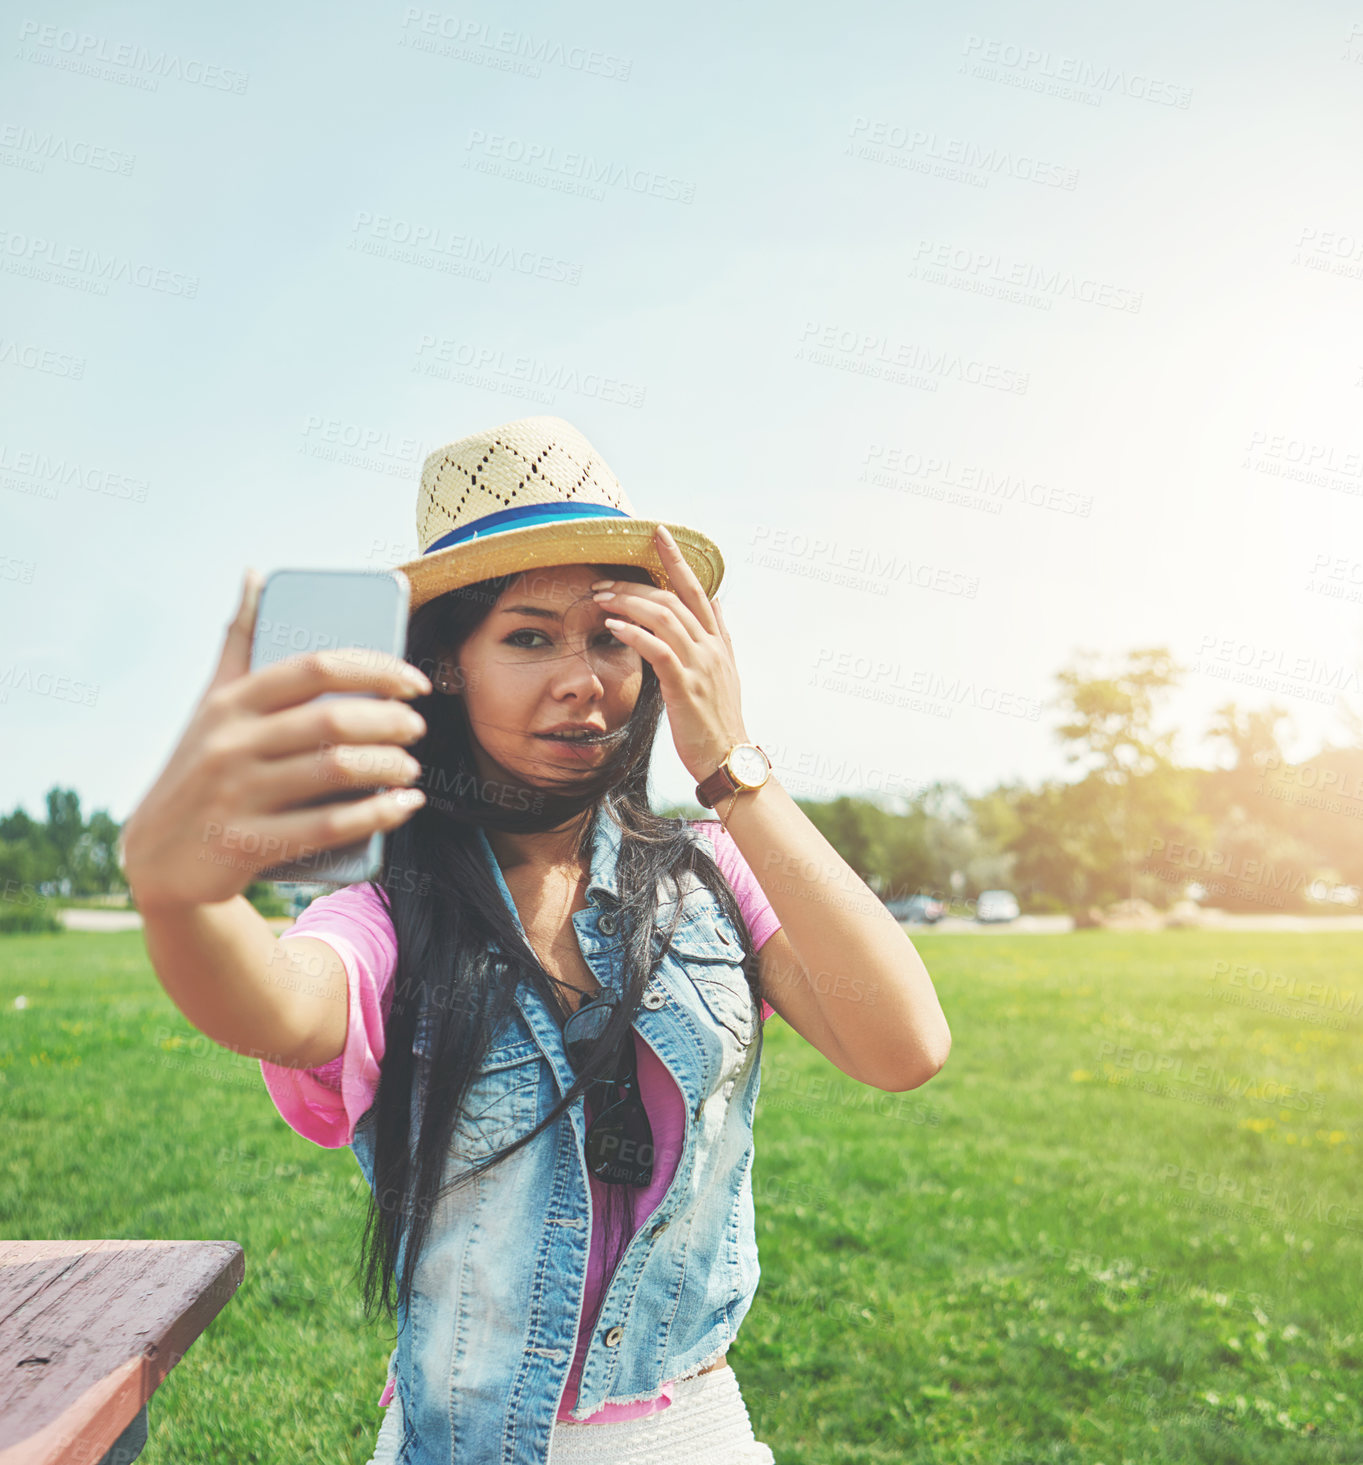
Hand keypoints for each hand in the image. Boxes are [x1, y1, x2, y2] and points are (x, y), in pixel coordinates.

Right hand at [119, 568, 433, 911]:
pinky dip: (377, 816)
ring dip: (388, 768)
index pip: (314, 668)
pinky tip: (405, 806)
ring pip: (334, 771)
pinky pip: (326, 827)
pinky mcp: (244, 845)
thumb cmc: (200, 771)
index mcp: (231, 703)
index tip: (414, 682)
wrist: (158, 860)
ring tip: (411, 769)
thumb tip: (254, 575)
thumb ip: (239, 642)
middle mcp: (230, 744)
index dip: (375, 670)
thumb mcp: (212, 704)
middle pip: (332, 721)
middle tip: (417, 728)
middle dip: (390, 723)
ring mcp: (235, 796)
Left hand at [590, 526, 749, 785]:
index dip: (678, 560)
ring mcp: (700, 665)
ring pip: (664, 618)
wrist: (729, 758)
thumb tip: (716, 602)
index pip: (697, 590)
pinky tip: (614, 626)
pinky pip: (659, 650)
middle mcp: (711, 648)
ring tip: (601, 599)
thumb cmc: (718, 720)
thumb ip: (718, 635)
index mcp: (717, 642)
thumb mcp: (725, 671)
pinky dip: (635, 633)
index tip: (658, 534)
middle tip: (604, 580)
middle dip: (637, 584)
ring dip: (629, 604)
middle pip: (674, 599)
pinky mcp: (685, 686)